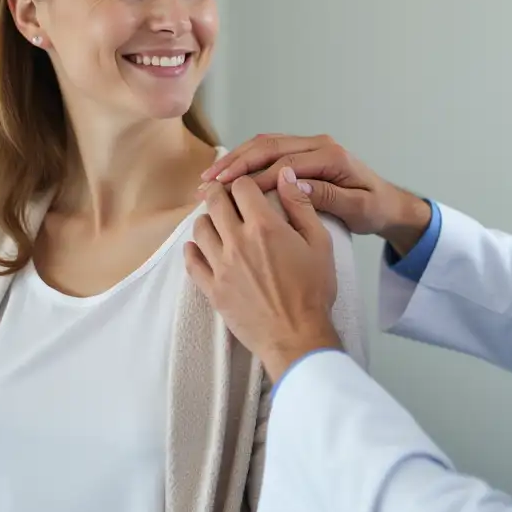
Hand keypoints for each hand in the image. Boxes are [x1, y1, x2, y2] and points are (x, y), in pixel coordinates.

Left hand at [185, 168, 342, 381]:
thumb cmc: (313, 291)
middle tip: (225, 196)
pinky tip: (198, 248)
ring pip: (200, 228)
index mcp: (265, 226)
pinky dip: (192, 250)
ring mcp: (221, 265)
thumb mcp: (320, 243)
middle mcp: (237, 241)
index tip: (248, 189)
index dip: (245, 183)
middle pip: (215, 202)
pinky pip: (191, 262)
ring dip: (207, 220)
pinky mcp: (212, 288)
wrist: (297, 336)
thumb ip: (301, 206)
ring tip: (217, 223)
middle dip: (219, 193)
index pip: (242, 187)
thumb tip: (286, 176)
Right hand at [201, 134, 431, 255]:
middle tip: (210, 180)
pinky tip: (228, 172)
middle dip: (237, 162)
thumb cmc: (375, 209)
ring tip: (211, 176)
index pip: (285, 162)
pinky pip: (270, 150)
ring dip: (237, 158)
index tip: (231, 193)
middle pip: (269, 146)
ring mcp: (311, 146)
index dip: (256, 177)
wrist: (389, 204)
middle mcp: (319, 144)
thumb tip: (293, 185)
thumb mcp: (357, 208)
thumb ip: (326, 196)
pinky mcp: (304, 153)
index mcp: (331, 155)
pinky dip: (247, 159)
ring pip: (266, 144)